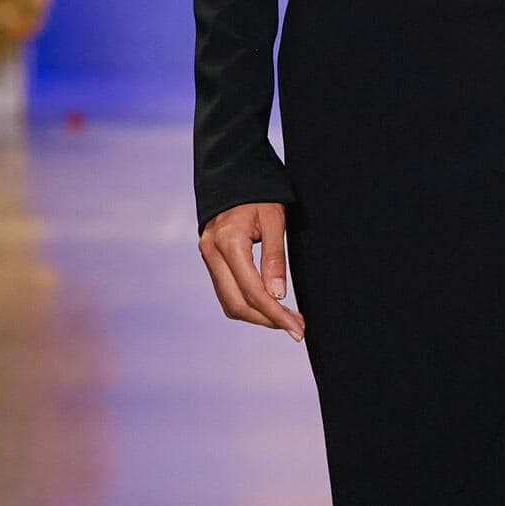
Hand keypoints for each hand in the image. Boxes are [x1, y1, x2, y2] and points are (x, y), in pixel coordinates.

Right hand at [199, 201, 304, 340]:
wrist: (233, 175)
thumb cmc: (260, 194)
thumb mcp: (275, 220)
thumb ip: (275, 257)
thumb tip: (278, 295)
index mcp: (229, 242)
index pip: (253, 291)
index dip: (275, 314)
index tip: (297, 329)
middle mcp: (212, 252)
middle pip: (237, 304)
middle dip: (267, 320)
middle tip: (296, 328)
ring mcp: (207, 256)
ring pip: (229, 302)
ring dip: (257, 316)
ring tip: (286, 319)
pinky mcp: (210, 259)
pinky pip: (226, 291)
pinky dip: (247, 304)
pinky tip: (269, 305)